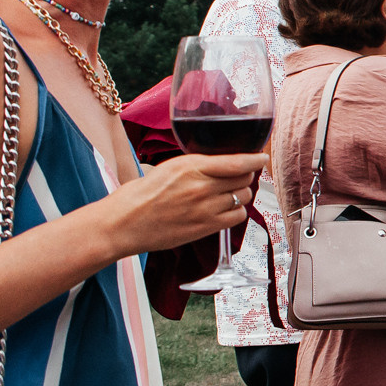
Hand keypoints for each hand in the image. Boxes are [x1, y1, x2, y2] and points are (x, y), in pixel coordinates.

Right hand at [106, 152, 269, 254]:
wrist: (125, 222)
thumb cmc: (141, 194)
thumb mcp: (170, 167)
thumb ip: (197, 164)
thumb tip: (222, 163)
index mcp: (192, 166)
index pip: (237, 161)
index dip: (254, 159)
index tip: (261, 157)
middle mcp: (202, 187)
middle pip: (244, 178)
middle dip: (245, 175)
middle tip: (239, 176)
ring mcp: (205, 209)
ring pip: (243, 197)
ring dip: (241, 193)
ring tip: (229, 193)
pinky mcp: (205, 227)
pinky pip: (237, 216)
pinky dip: (236, 211)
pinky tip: (225, 209)